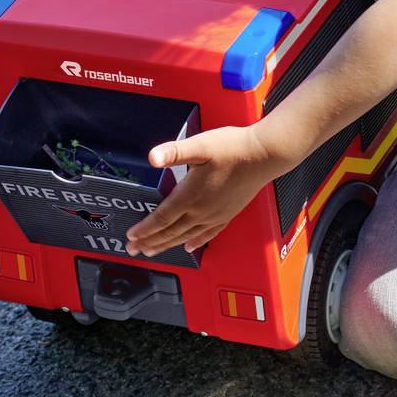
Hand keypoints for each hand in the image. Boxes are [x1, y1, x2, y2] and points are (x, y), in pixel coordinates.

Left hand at [124, 125, 288, 258]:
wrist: (265, 155)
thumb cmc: (235, 148)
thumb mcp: (201, 145)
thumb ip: (174, 152)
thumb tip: (153, 157)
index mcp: (192, 195)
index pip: (162, 218)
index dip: (145, 229)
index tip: (132, 236)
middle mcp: (203, 210)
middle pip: (171, 232)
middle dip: (150, 242)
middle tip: (134, 250)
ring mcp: (216, 215)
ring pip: (186, 236)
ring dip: (167, 245)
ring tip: (153, 252)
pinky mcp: (228, 213)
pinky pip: (208, 234)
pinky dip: (195, 242)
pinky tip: (190, 246)